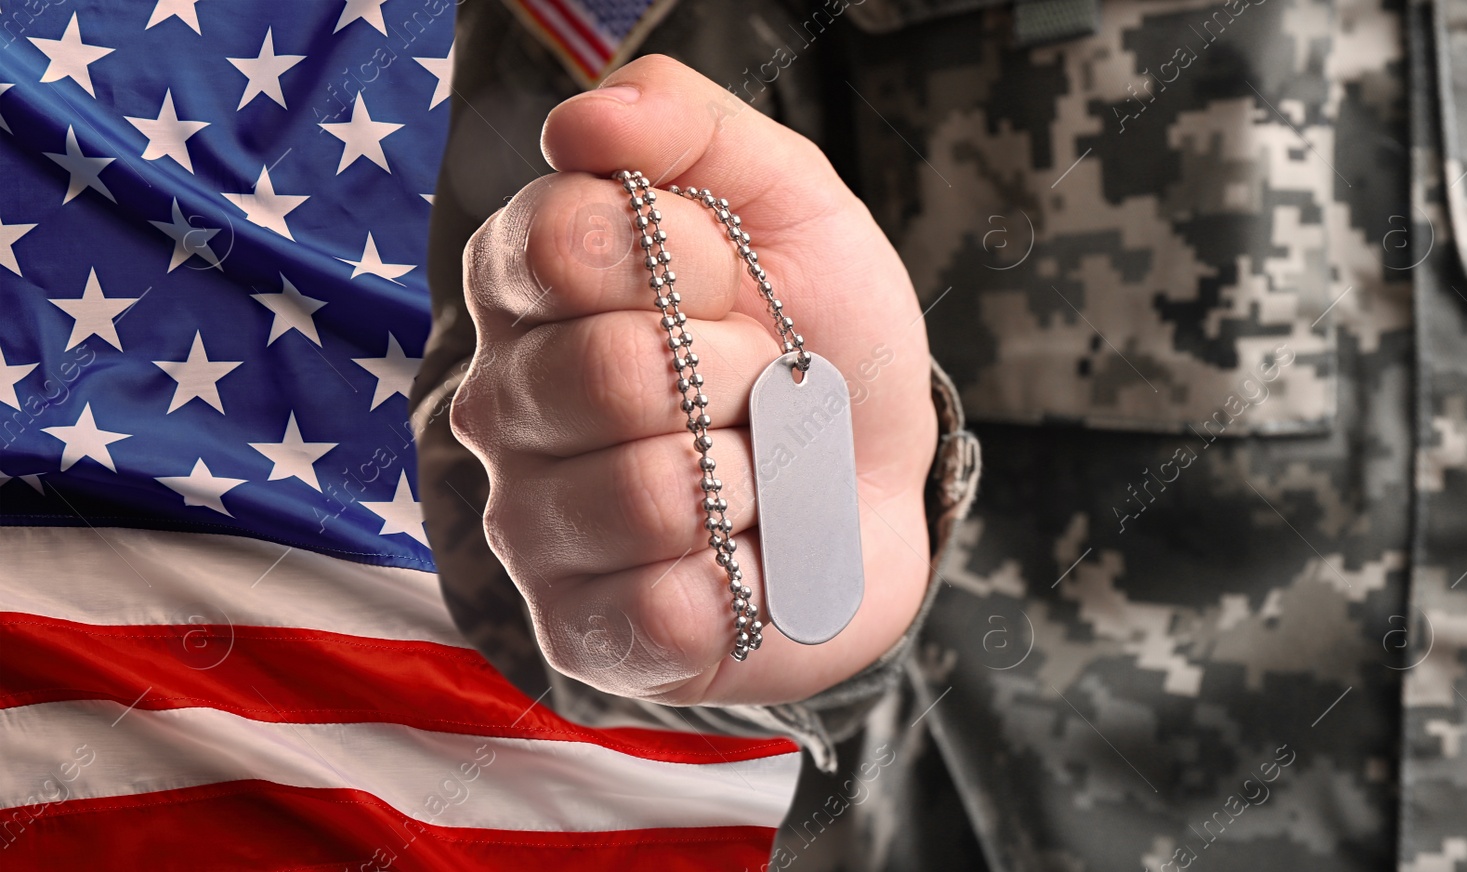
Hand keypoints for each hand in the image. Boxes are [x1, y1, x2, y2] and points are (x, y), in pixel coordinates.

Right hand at [451, 55, 935, 705]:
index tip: (733, 281)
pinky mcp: (582, 631)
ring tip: (755, 477)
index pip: (567, 240)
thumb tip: (583, 120)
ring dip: (756, 480)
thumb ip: (689, 129)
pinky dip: (746, 580)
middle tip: (763, 388)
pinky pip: (664, 608)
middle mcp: (504, 405)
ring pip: (651, 493)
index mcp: (532, 287)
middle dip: (742, 376)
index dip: (690, 260)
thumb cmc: (816, 340)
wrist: (876, 481)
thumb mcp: (787, 204)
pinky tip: (742, 560)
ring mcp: (531, 526)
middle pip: (609, 372)